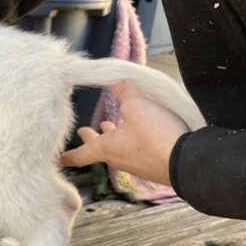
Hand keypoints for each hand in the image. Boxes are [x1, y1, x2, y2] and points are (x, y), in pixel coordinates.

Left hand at [59, 81, 190, 185]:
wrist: (188, 162)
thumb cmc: (156, 136)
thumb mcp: (137, 106)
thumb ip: (125, 92)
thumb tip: (116, 81)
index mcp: (106, 148)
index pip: (80, 155)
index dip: (68, 156)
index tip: (57, 160)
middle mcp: (118, 159)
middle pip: (99, 149)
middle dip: (91, 138)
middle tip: (84, 130)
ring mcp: (137, 164)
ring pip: (118, 148)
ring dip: (113, 136)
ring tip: (110, 125)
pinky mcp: (153, 165)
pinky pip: (136, 150)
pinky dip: (131, 139)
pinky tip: (140, 131)